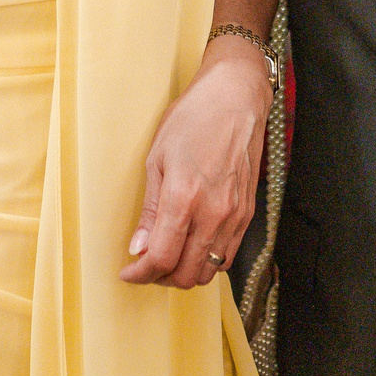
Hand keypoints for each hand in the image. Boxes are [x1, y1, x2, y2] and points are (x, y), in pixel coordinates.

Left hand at [121, 41, 268, 287]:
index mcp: (184, 198)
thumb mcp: (157, 159)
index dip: (139, 274)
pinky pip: (228, 255)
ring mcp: (234, 216)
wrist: (235, 98)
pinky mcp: (247, 213)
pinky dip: (208, 262)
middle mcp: (213, 213)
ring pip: (210, 271)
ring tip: (168, 256)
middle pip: (186, 274)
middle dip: (160, 277)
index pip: (161, 258)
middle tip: (144, 265)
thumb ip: (149, 210)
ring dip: (185, 273)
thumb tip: (138, 248)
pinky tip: (193, 246)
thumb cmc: (193, 119)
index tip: (128, 272)